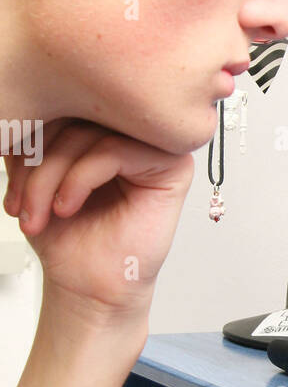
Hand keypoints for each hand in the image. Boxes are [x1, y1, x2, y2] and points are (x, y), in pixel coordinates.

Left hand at [2, 119, 193, 321]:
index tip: (9, 180)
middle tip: (20, 204)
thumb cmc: (69, 237)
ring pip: (91, 132)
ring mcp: (156, 145)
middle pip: (76, 112)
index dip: (27, 135)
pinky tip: (68, 207)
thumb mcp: (33, 174)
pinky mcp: (172, 167)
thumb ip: (31, 136)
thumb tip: (14, 102)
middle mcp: (133, 128)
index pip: (63, 100)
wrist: (88, 286)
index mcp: (105, 121)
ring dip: (50, 175)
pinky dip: (80, 179)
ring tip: (39, 213)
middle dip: (36, 160)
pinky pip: (115, 150)